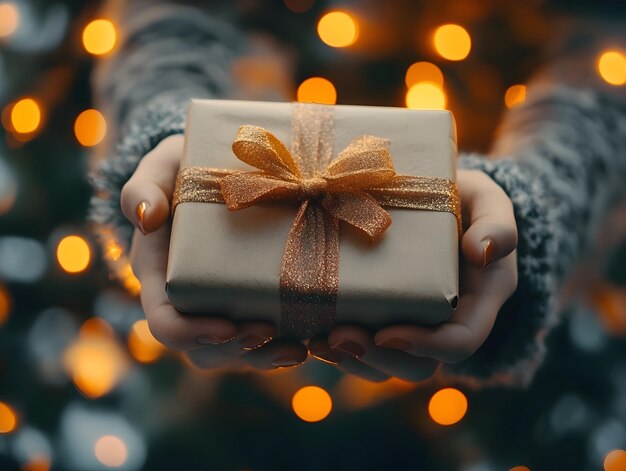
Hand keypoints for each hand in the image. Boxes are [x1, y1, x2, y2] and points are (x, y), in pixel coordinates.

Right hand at [122, 135, 307, 369]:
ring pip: (235, 352)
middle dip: (237, 351)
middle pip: (204, 349)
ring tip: (300, 349)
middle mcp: (187, 301)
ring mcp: (218, 306)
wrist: (213, 172)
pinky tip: (313, 338)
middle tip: (272, 334)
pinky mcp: (247, 301)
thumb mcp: (161, 168)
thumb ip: (144, 186)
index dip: (190, 334)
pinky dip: (283, 343)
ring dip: (265, 358)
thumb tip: (146, 215)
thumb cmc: (181, 170)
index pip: (164, 321)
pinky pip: (261, 338)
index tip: (226, 326)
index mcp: (159, 276)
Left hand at [309, 169, 517, 381]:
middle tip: (339, 337)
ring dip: (353, 361)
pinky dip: (341, 348)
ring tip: (319, 342)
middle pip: (419, 365)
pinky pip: (368, 346)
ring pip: (389, 363)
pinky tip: (311, 332)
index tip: (387, 334)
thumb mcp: (491, 203)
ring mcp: (415, 322)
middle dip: (379, 359)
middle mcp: (447, 322)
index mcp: (478, 302)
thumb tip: (482, 252)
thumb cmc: (469, 201)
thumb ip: (497, 224)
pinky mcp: (387, 313)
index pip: (460, 341)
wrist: (444, 201)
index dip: (425, 345)